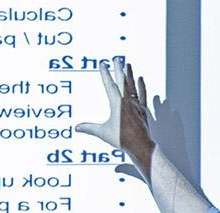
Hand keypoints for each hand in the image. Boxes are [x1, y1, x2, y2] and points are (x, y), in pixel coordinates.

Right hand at [74, 57, 154, 180]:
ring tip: (128, 65)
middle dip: (118, 69)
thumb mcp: (103, 133)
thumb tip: (77, 128)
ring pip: (132, 86)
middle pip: (122, 82)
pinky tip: (141, 79)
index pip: (110, 85)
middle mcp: (127, 102)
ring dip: (130, 75)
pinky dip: (141, 87)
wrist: (140, 146)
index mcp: (117, 105)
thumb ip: (89, 128)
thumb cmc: (123, 140)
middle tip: (116, 59)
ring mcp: (136, 105)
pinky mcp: (143, 110)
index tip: (103, 64)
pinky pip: (142, 95)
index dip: (105, 74)